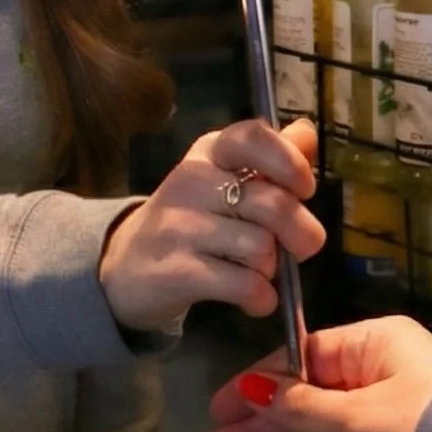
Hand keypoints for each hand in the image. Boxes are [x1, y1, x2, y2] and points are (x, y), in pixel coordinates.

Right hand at [98, 118, 323, 332]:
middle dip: (302, 233)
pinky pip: (244, 284)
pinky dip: (262, 298)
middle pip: (274, 204)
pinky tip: (255, 299)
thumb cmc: (190, 220)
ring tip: (258, 272)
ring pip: (261, 248)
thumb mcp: (225, 180)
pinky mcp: (176, 271)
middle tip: (299, 248)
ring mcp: (180, 226)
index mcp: (209, 152)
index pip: (254, 137)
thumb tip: (308, 132)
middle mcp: (192, 180)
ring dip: (272, 269)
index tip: (304, 190)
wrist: (124, 266)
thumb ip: (270, 158)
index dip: (291, 163)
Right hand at [191, 315, 431, 431]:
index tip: (220, 409)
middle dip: (255, 426)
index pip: (300, 357)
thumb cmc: (428, 426)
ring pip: (314, 427)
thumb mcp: (360, 416)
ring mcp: (381, 410)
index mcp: (373, 342)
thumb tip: (252, 391)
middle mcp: (375, 370)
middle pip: (302, 396)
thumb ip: (303, 408)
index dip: (258, 385)